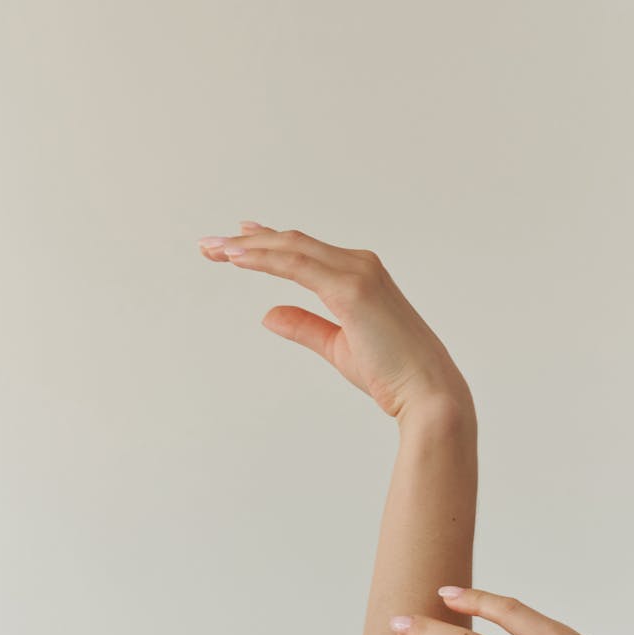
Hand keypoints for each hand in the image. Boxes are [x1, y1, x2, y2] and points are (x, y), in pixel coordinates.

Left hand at [198, 221, 470, 419]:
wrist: (425, 393)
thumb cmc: (391, 374)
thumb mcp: (337, 347)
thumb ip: (305, 327)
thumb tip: (268, 315)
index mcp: (360, 277)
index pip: (303, 251)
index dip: (266, 244)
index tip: (234, 242)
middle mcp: (359, 265)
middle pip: (292, 243)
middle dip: (247, 242)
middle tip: (208, 245)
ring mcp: (357, 273)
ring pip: (291, 248)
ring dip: (248, 247)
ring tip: (213, 249)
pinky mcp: (351, 289)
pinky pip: (297, 265)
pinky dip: (265, 258)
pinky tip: (237, 259)